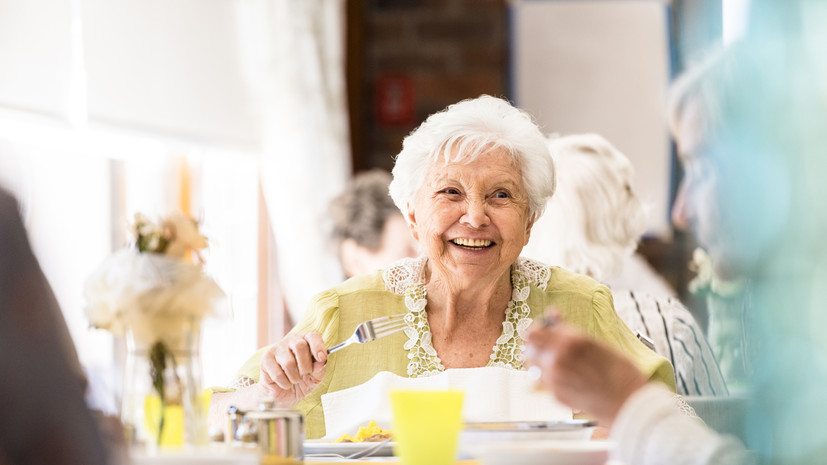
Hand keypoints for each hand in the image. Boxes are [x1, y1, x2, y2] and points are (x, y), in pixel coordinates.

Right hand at [259, 332, 327, 406]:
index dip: (318, 347)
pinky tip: (284, 383)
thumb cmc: (301, 382)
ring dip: (295, 378)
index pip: (313, 336)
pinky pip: (278, 374)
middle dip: (306, 366)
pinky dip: (285, 383)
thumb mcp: (315, 378)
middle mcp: (290, 341)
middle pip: (300, 346)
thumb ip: (320, 370)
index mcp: (305, 341)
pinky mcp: (265, 359)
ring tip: (294, 380)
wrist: (283, 394)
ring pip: (289, 363)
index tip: (322, 358)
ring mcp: (276, 349)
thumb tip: (321, 362)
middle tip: (305, 374)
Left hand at [524, 312, 647, 426]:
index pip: (534, 331)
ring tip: (557, 361)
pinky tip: (567, 376)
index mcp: (569, 341)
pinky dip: (549, 376)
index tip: (544, 329)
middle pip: (528, 348)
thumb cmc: (620, 372)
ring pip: (532, 366)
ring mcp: (554, 379)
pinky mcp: (555, 395)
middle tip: (548, 344)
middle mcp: (557, 359)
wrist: (628, 404)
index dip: (538, 328)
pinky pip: (543, 381)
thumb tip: (553, 315)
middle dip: (536, 345)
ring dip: (540, 361)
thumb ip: (570, 330)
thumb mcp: (597, 343)